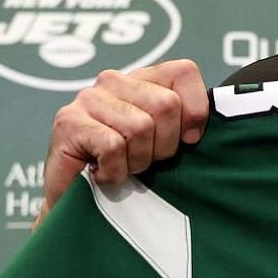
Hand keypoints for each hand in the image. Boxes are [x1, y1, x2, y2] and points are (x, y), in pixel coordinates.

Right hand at [43, 60, 208, 208]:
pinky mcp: (68, 122)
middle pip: (166, 105)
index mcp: (141, 79)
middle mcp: (113, 81)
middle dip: (163, 146)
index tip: (186, 142)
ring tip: (121, 168)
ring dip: (136, 162)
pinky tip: (102, 174)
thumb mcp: (165, 144)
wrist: (77, 207)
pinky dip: (114, 171)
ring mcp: (88, 99)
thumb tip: (208, 123)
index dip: (194, 112)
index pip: (184, 71)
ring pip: (140, 127)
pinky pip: (113, 146)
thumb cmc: (126, 175)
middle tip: (143, 161)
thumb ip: (185, 124)